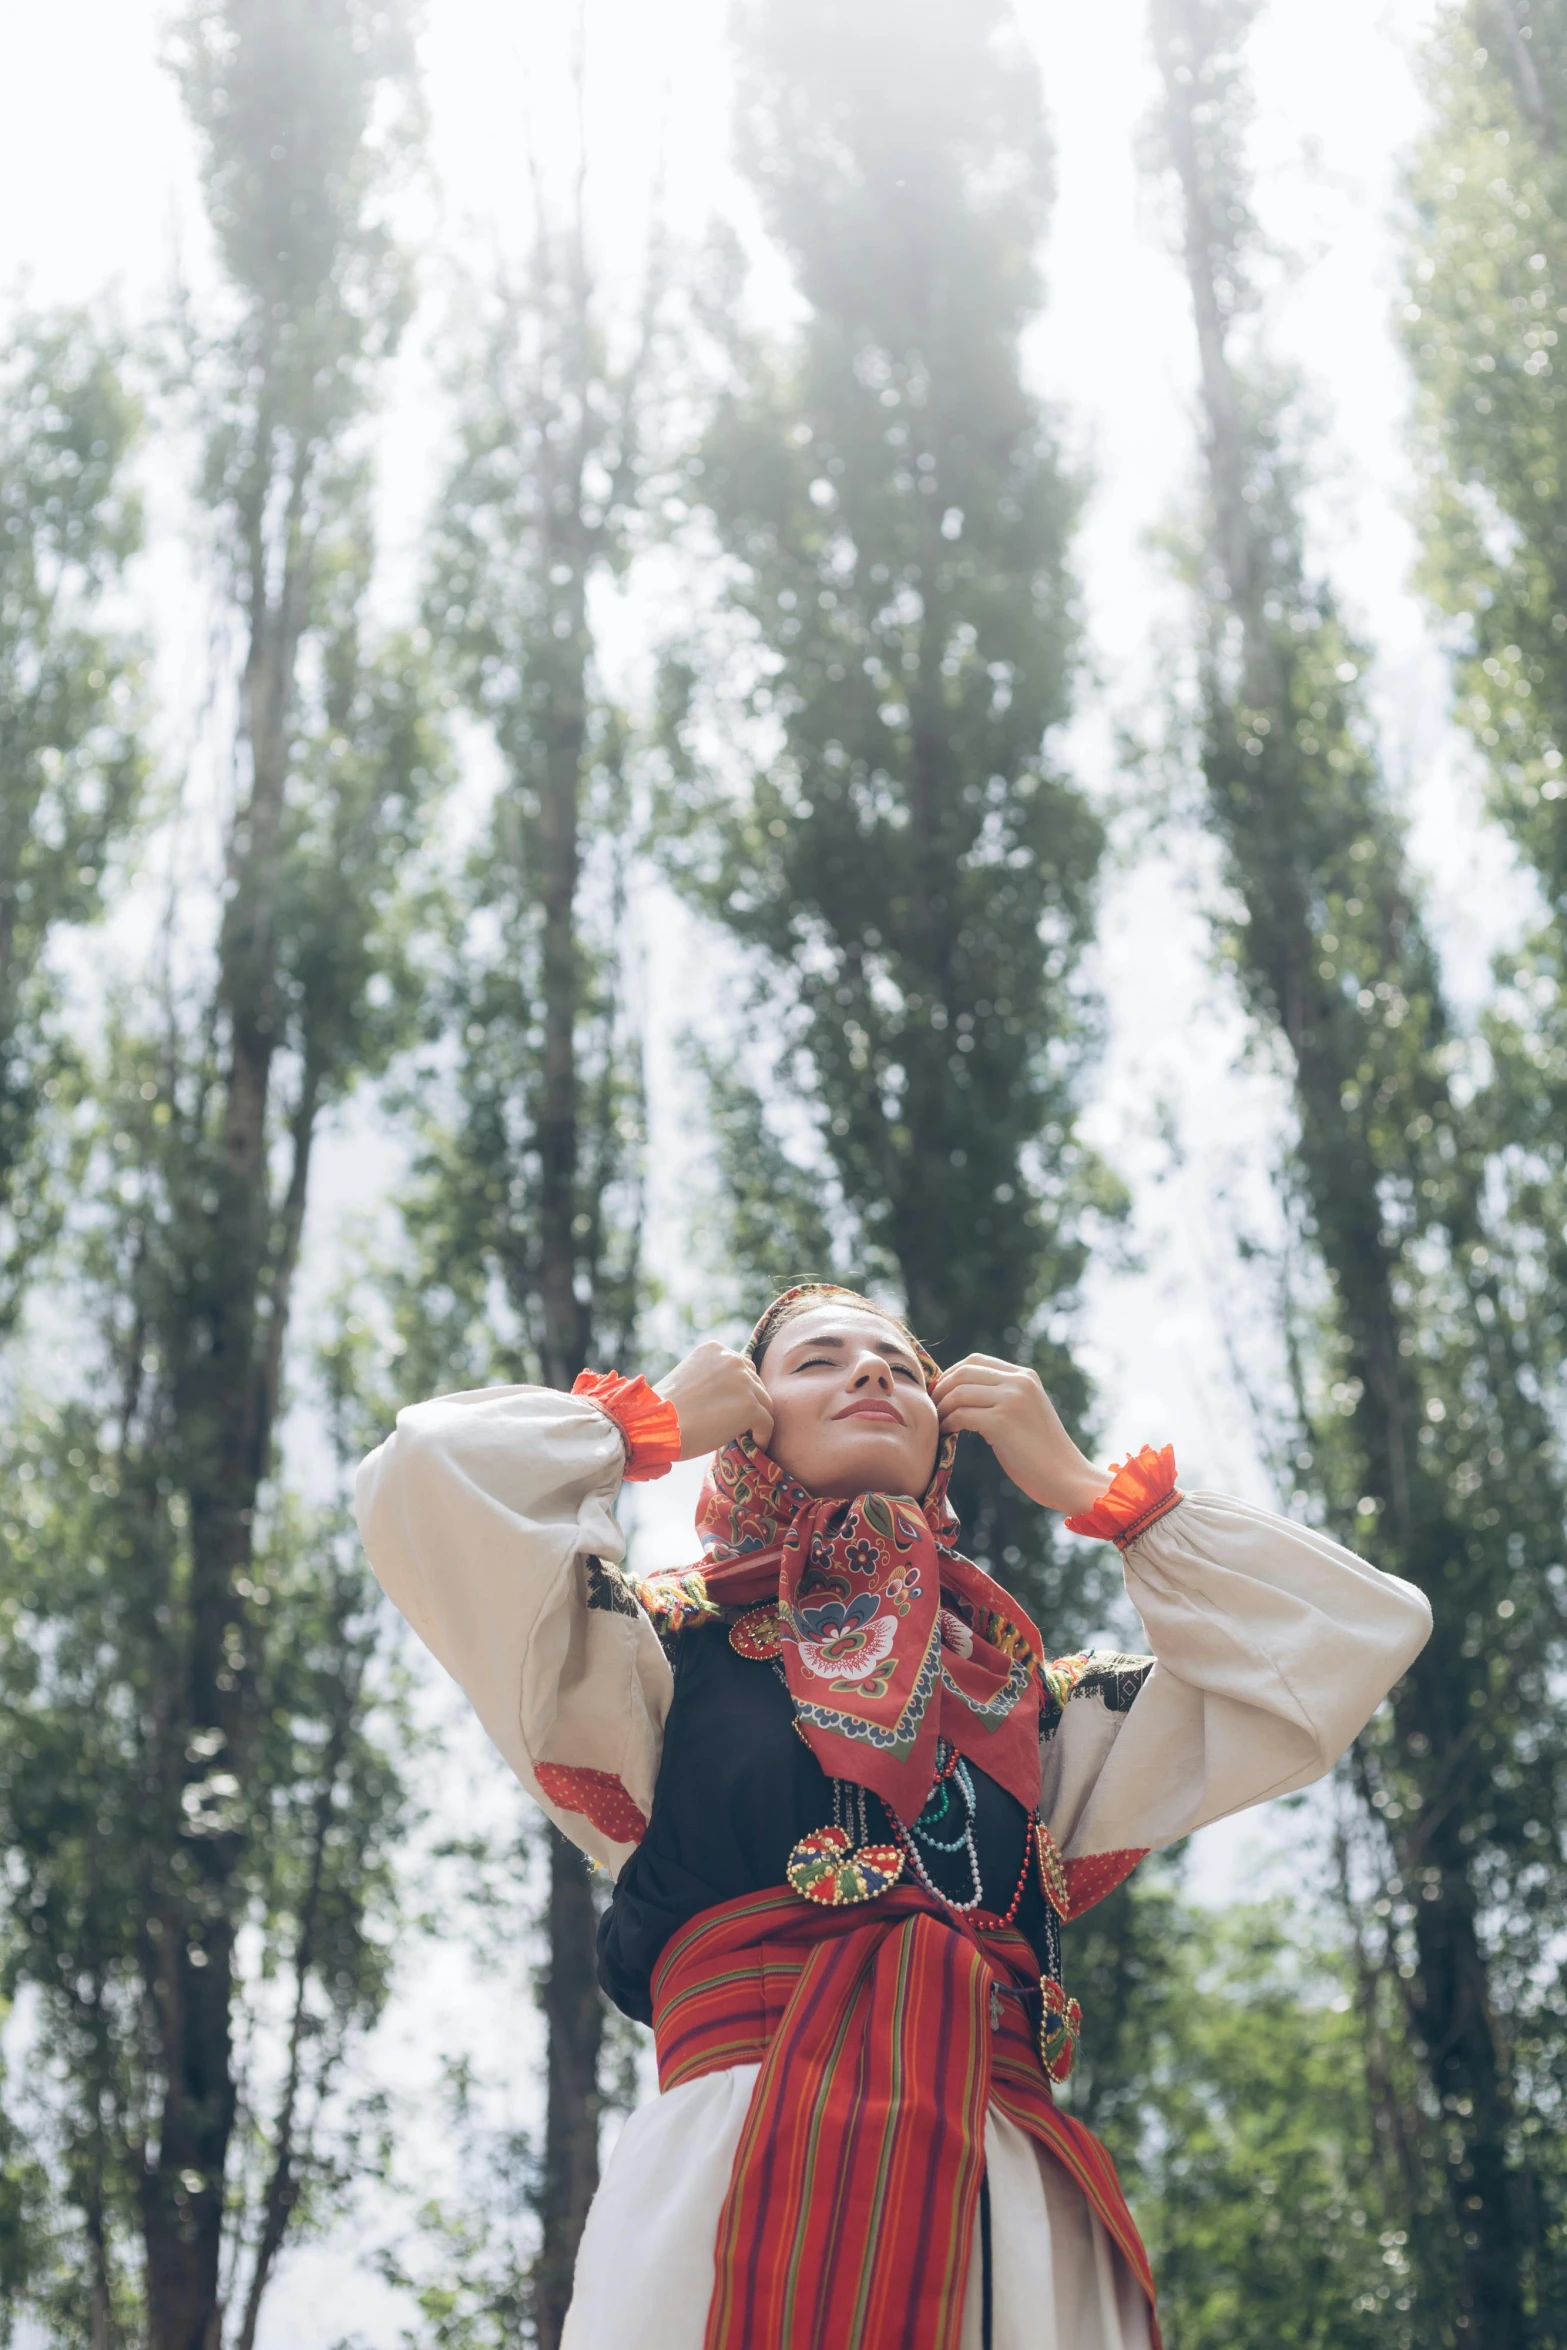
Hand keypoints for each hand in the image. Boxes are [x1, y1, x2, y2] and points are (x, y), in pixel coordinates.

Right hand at [655, 1341, 773, 1458]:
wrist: (657, 1425)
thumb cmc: (665, 1409)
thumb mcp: (688, 1379)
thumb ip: (712, 1379)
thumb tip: (731, 1397)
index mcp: (715, 1349)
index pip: (740, 1367)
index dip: (739, 1389)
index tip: (733, 1406)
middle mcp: (732, 1360)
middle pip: (755, 1382)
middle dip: (749, 1402)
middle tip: (741, 1423)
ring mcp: (743, 1382)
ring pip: (764, 1402)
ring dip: (756, 1419)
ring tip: (748, 1435)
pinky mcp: (750, 1406)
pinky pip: (767, 1422)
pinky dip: (763, 1435)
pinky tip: (755, 1444)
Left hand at [931, 1354, 1106, 1516]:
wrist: (1067, 1477)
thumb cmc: (1043, 1453)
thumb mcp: (1026, 1412)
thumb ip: (1002, 1397)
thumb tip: (960, 1393)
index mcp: (1025, 1376)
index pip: (976, 1361)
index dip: (951, 1374)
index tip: (940, 1393)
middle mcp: (1019, 1382)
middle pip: (963, 1372)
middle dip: (941, 1389)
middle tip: (931, 1409)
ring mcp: (1011, 1400)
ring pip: (958, 1393)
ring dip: (941, 1408)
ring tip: (937, 1424)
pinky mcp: (1001, 1422)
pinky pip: (960, 1415)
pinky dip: (947, 1423)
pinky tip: (946, 1433)